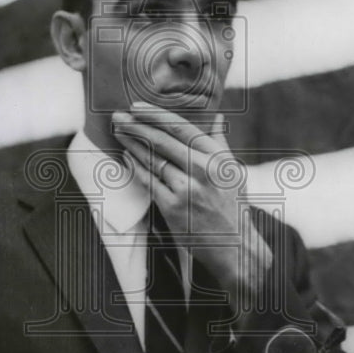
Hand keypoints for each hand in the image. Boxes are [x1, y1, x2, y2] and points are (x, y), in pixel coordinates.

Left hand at [111, 105, 273, 310]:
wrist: (234, 246)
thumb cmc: (234, 206)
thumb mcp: (234, 171)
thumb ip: (220, 143)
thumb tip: (217, 116)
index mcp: (216, 157)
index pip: (181, 127)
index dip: (156, 115)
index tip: (137, 106)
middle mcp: (202, 171)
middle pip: (162, 141)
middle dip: (136, 125)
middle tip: (118, 116)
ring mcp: (186, 190)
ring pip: (152, 160)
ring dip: (132, 143)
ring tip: (119, 131)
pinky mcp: (173, 208)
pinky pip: (148, 182)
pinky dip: (136, 167)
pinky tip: (127, 156)